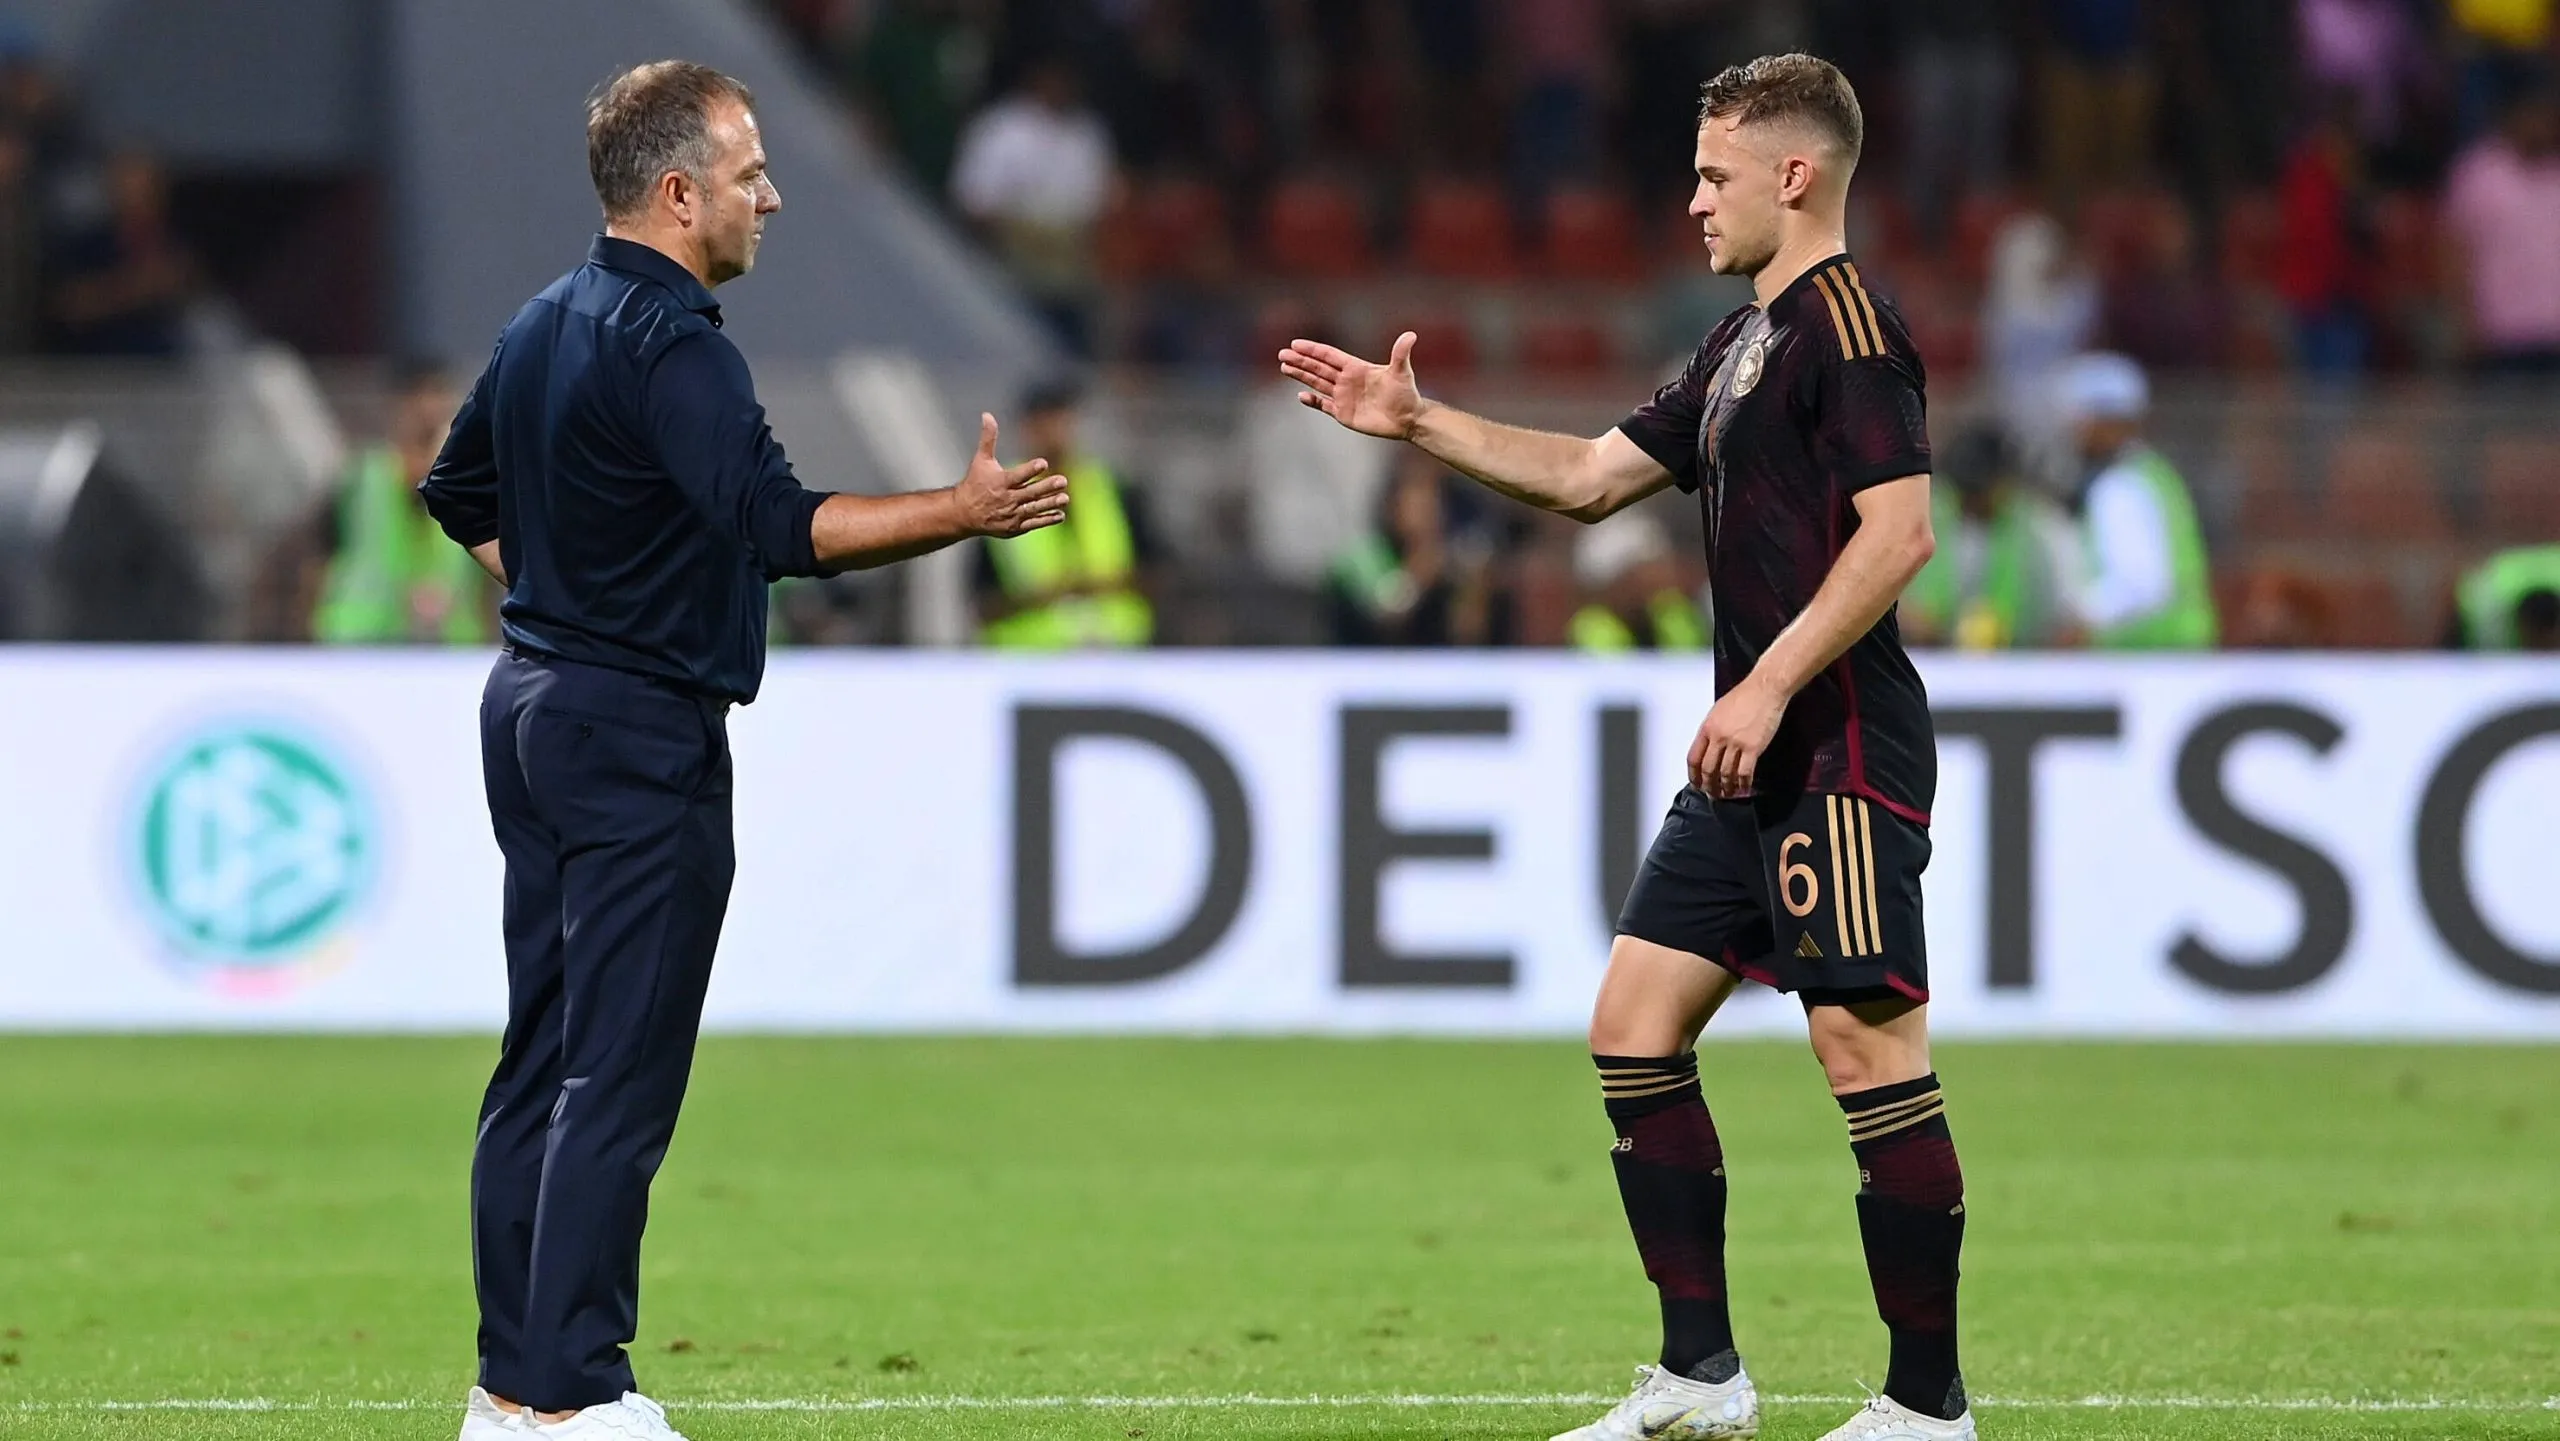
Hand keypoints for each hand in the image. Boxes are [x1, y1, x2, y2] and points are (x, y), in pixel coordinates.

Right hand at [953, 412, 1064, 537]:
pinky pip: (1033, 523)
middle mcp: (1006, 499)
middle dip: (1046, 487)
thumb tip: (987, 414)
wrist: (964, 513)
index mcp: (999, 482)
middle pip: (1029, 493)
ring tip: (1065, 498)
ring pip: (1033, 509)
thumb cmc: (975, 483)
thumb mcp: (980, 459)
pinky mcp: (1014, 527)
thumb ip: (988, 438)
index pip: (1017, 475)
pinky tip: (1060, 514)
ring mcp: (1011, 514)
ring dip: (1050, 504)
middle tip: (1063, 480)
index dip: (1030, 469)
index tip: (1044, 463)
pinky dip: (1046, 520)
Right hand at [1278, 332, 1425, 439]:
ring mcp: (1343, 396)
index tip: (1296, 344)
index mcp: (1356, 367)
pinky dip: (1312, 401)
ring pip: (1317, 383)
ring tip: (1284, 367)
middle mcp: (1346, 380)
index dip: (1312, 350)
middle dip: (1300, 361)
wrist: (1407, 419)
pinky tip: (1301, 396)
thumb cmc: (1405, 393)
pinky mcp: (1343, 413)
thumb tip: (1411, 335)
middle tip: (1282, 354)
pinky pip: (1323, 405)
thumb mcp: (1402, 372)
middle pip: (1318, 368)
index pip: (1329, 356)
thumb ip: (1400, 354)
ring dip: (1301, 376)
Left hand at [1687, 677, 1789, 798]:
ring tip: (1727, 793)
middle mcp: (1718, 737)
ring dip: (1726, 787)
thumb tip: (1709, 748)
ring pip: (1726, 774)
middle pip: (1708, 769)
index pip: (1693, 757)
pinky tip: (1743, 788)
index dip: (1693, 774)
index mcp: (1707, 728)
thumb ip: (1711, 730)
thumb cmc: (1743, 697)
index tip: (1696, 783)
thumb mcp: (1718, 711)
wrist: (1765, 689)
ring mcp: (1735, 743)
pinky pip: (1745, 772)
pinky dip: (1743, 784)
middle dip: (1708, 785)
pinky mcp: (1753, 748)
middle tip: (1712, 793)